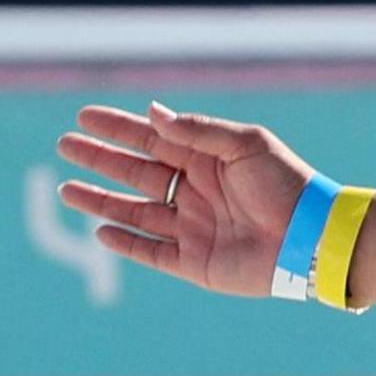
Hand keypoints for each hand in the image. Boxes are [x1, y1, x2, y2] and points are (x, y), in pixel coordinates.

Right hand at [55, 102, 315, 296]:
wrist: (310, 237)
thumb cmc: (286, 185)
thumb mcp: (245, 144)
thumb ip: (199, 131)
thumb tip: (153, 113)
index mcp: (207, 161)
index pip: (153, 140)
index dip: (118, 128)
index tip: (84, 116)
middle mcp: (196, 193)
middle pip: (136, 173)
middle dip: (100, 160)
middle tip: (64, 145)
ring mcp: (193, 228)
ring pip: (135, 212)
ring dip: (100, 200)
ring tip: (66, 190)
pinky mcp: (195, 263)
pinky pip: (151, 252)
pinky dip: (126, 242)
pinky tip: (101, 229)